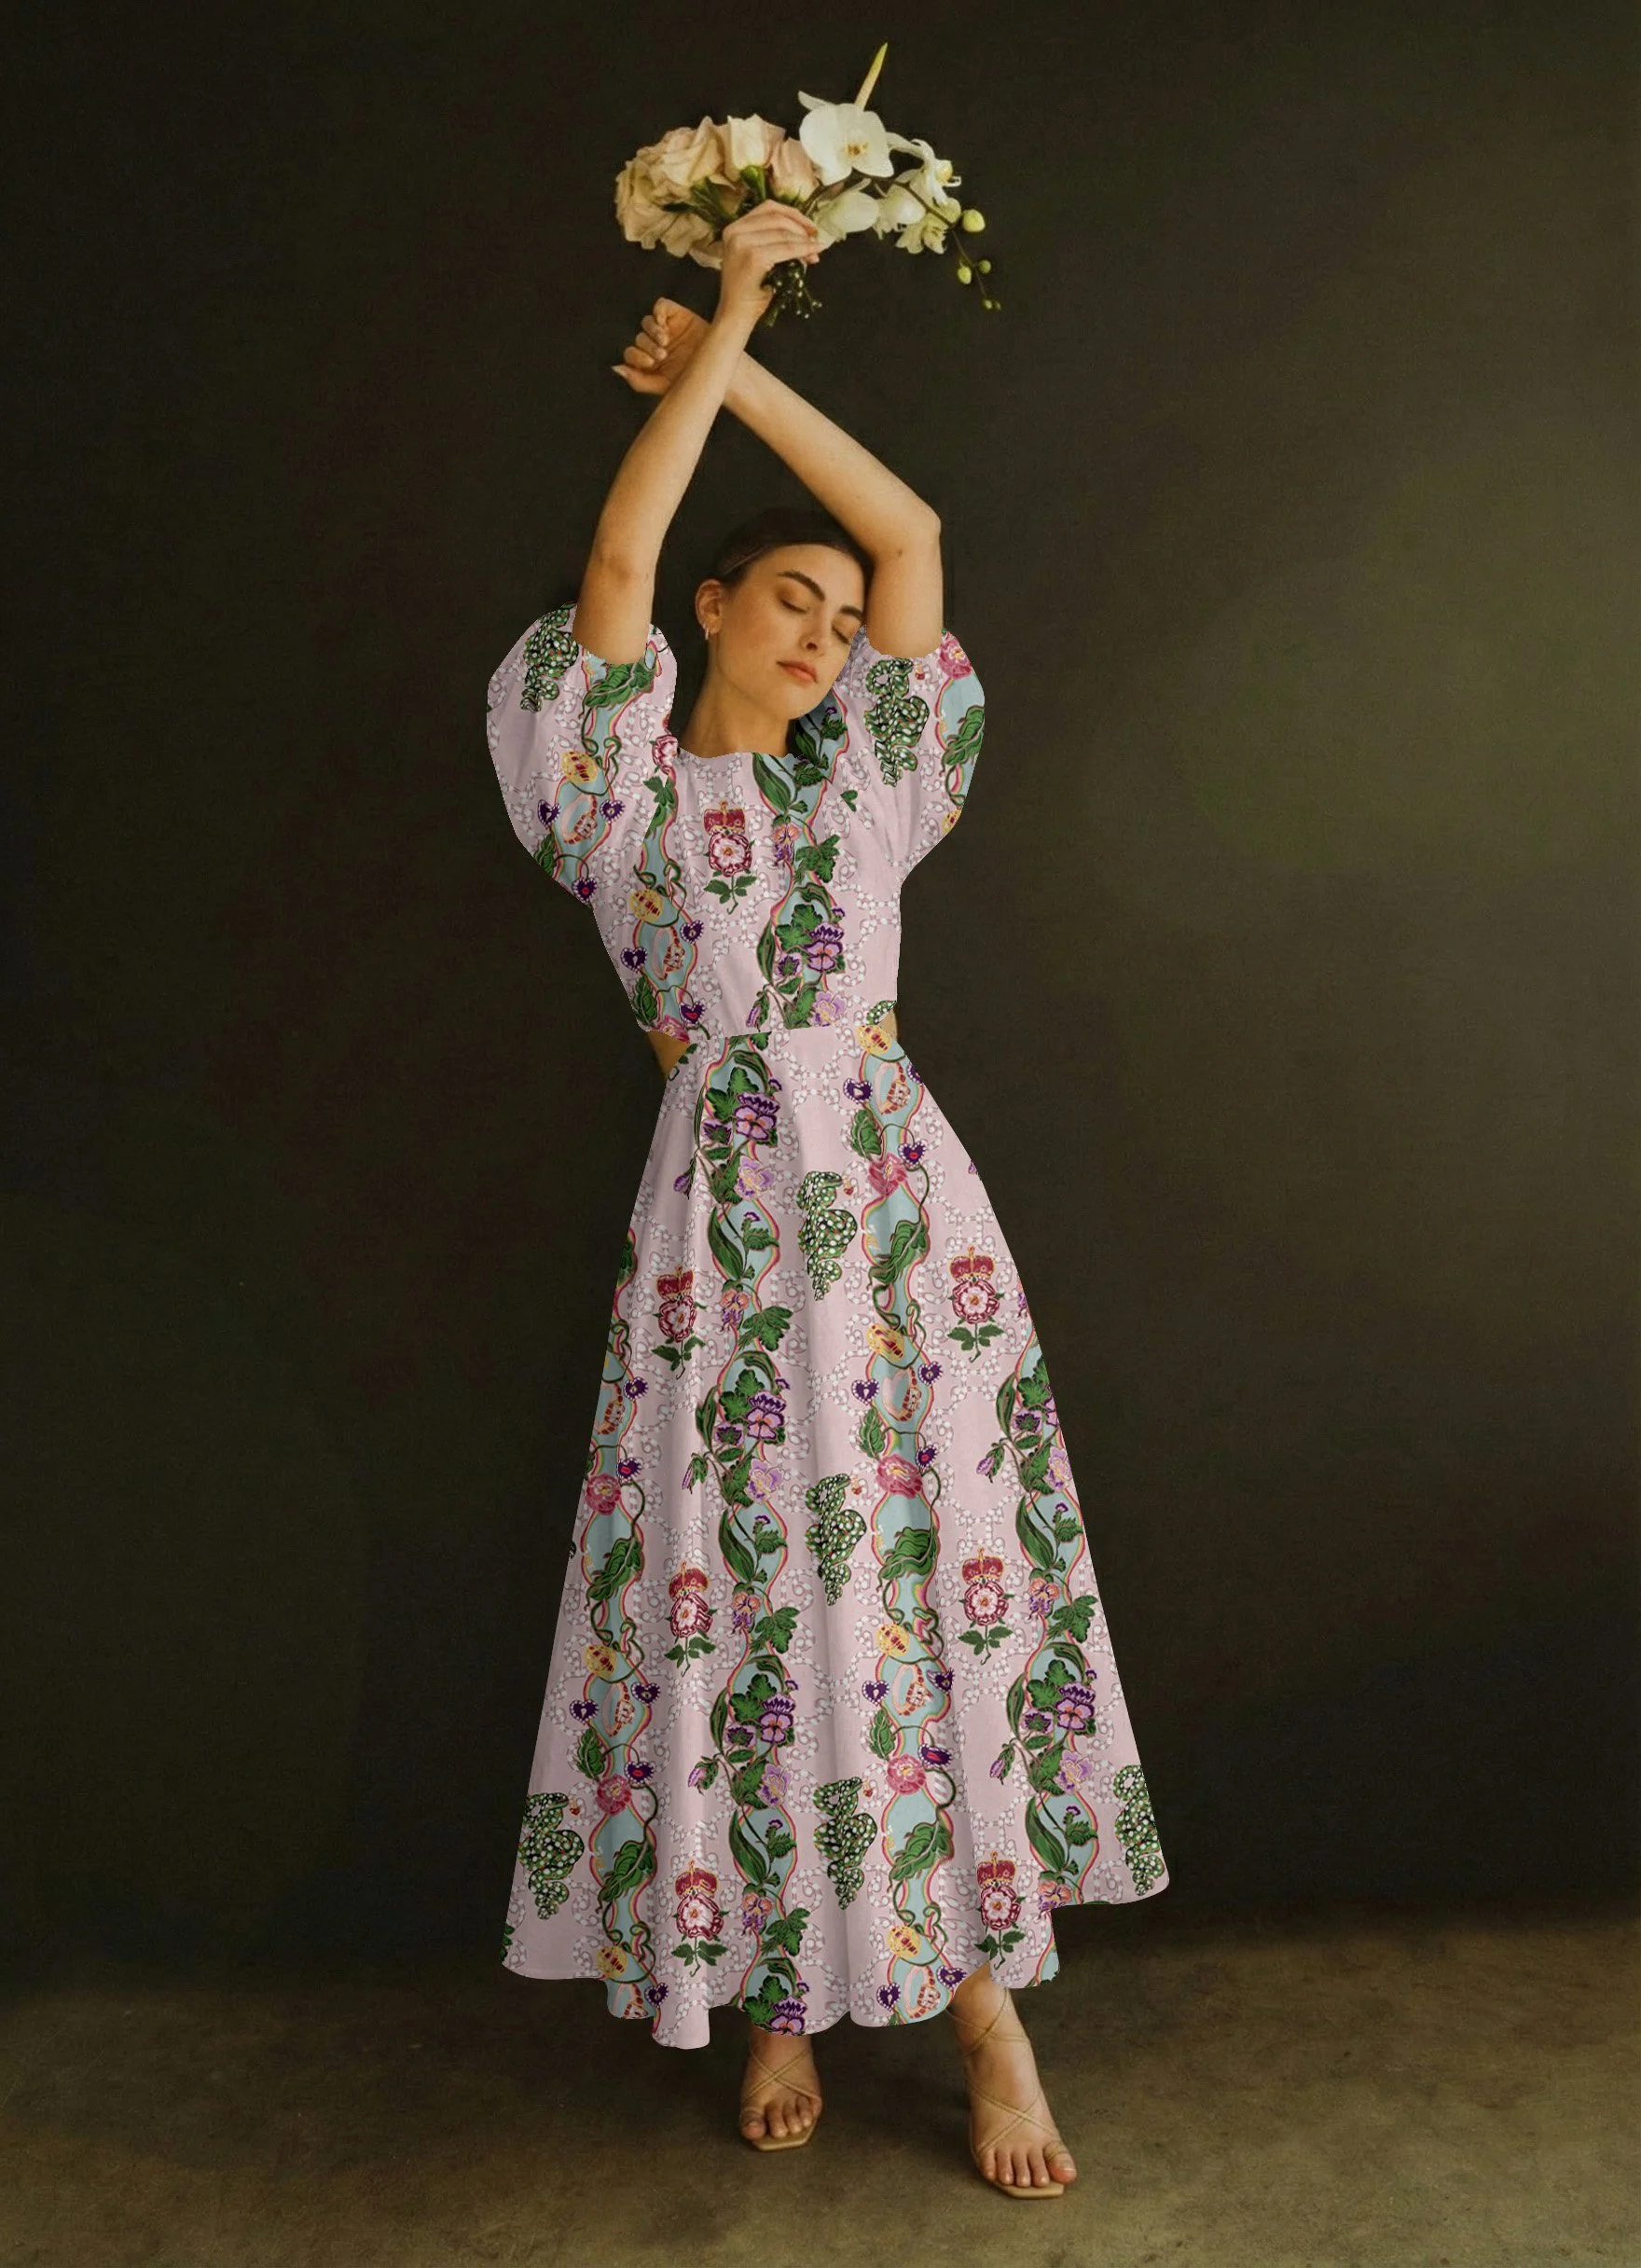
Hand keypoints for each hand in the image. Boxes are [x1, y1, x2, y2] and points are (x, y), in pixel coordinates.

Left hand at [611, 297, 710, 395]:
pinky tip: (665, 325)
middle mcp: (655, 344)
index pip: (631, 354)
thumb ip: (638, 380)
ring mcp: (666, 328)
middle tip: (662, 355)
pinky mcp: (677, 315)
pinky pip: (660, 306)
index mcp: (650, 362)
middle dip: (647, 346)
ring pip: (647, 322)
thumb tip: (616, 368)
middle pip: (639, 338)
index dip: (636, 356)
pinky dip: (659, 313)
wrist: (717, 369)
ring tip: (665, 342)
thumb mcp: (662, 386)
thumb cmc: (691, 381)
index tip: (650, 364)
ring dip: (652, 331)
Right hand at [716, 198, 823, 323]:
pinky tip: (813, 255)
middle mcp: (735, 231)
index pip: (768, 208)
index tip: (809, 226)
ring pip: (784, 233)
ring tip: (815, 252)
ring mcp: (742, 243)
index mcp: (734, 228)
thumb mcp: (757, 257)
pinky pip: (786, 249)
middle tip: (816, 241)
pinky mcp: (753, 257)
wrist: (735, 317)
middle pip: (777, 218)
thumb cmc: (749, 292)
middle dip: (801, 228)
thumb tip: (805, 233)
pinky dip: (803, 250)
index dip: (793, 214)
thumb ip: (771, 240)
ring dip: (804, 241)